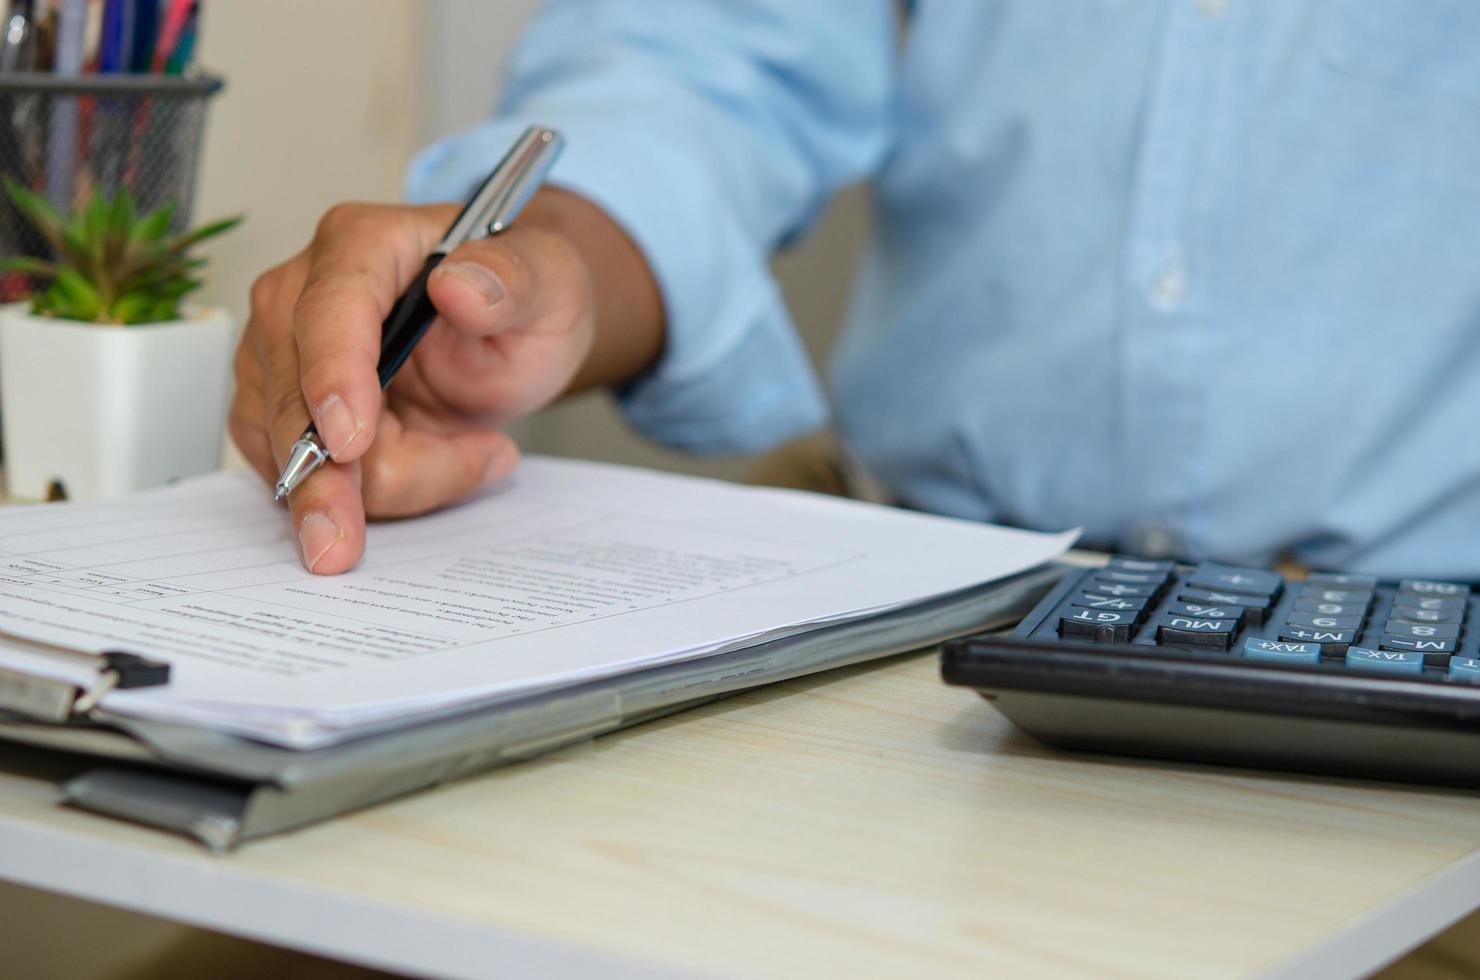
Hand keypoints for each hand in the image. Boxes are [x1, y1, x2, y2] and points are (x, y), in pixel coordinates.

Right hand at [230, 195, 599, 574]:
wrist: (513, 330)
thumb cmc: (522, 296)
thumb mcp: (550, 280)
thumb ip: (514, 279)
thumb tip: (460, 287)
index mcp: (363, 244)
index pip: (329, 309)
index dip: (335, 376)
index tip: (350, 443)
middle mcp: (303, 295)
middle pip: (292, 396)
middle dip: (328, 477)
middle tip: (349, 544)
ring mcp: (283, 358)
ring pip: (296, 452)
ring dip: (384, 485)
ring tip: (476, 455)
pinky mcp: (283, 414)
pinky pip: (306, 478)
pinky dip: (376, 496)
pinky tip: (440, 466)